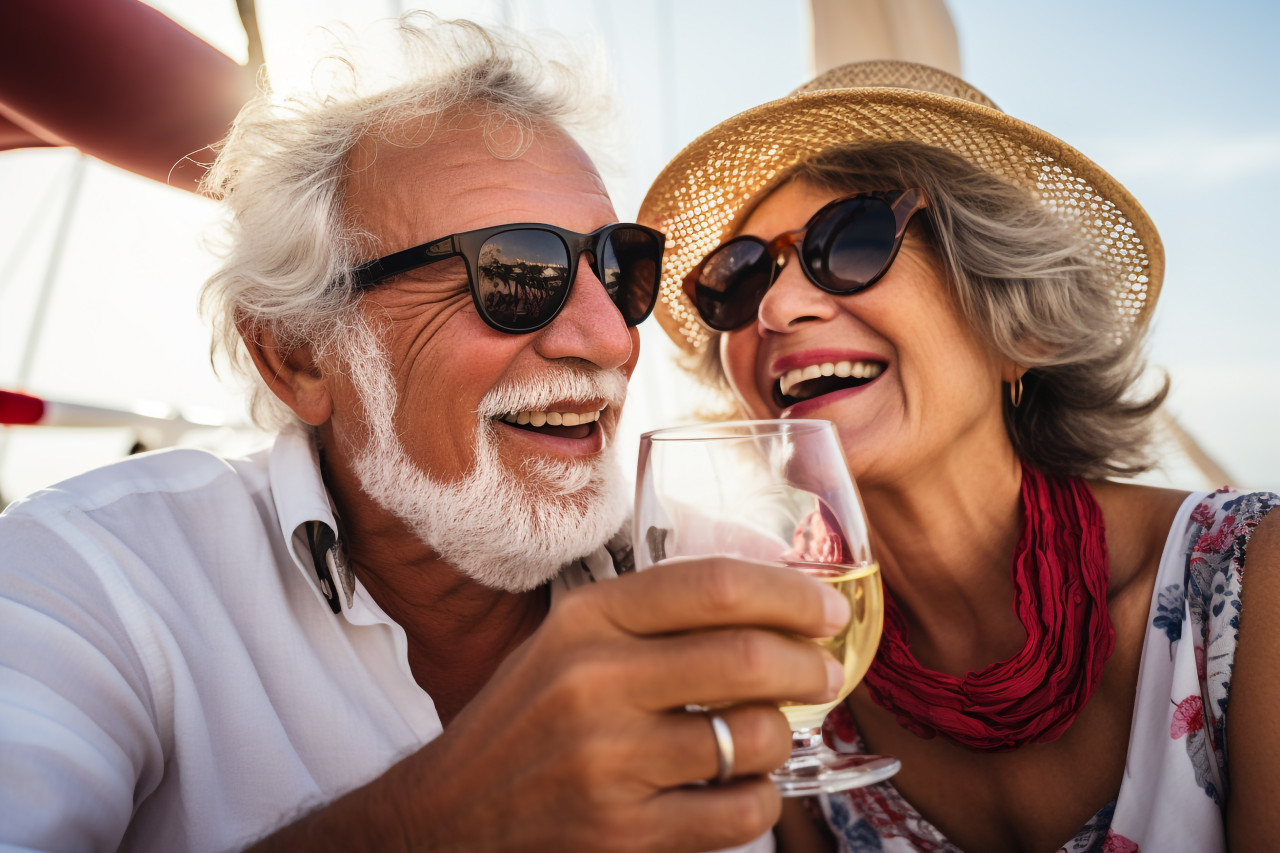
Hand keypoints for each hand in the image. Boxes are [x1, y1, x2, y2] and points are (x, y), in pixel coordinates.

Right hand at [251, 558, 849, 851]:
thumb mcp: (567, 642)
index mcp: (586, 620)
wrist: (451, 813)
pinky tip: (742, 789)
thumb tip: (768, 611)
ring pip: (753, 737)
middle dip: (809, 664)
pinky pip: (739, 813)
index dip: (788, 594)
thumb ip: (650, 619)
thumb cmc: (525, 719)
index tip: (825, 609)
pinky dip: (760, 800)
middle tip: (826, 672)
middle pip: (746, 656)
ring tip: (768, 734)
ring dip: (783, 736)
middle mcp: (594, 681)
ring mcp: (609, 760)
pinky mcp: (624, 830)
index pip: (712, 585)